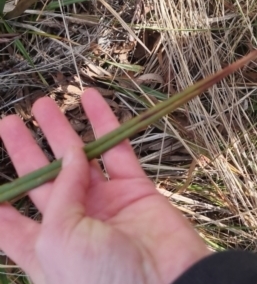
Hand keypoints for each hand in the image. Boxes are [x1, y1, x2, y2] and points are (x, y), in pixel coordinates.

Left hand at [0, 89, 209, 283]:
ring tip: (44, 105)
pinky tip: (91, 101)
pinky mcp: (135, 189)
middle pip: (43, 181)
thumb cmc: (103, 280)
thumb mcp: (61, 241)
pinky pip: (117, 150)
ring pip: (79, 159)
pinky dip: (105, 124)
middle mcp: (74, 222)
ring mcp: (106, 203)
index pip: (10, 221)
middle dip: (27, 151)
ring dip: (62, 131)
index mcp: (46, 246)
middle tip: (11, 122)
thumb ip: (61, 193)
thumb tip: (72, 156)